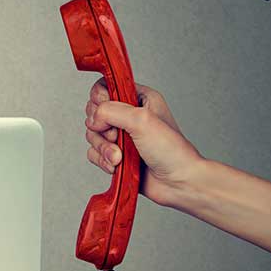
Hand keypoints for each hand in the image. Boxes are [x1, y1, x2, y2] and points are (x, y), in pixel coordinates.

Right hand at [84, 79, 204, 206]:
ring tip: (120, 157)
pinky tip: (117, 165)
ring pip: (92, 134)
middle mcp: (128, 115)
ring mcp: (121, 136)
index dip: (100, 99)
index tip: (107, 111)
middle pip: (94, 112)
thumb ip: (111, 111)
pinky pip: (93, 152)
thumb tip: (94, 120)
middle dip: (101, 128)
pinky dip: (102, 160)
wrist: (178, 183)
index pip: (104, 87)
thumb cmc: (171, 150)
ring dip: (103, 148)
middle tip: (118, 136)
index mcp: (138, 98)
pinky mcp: (115, 154)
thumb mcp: (142, 120)